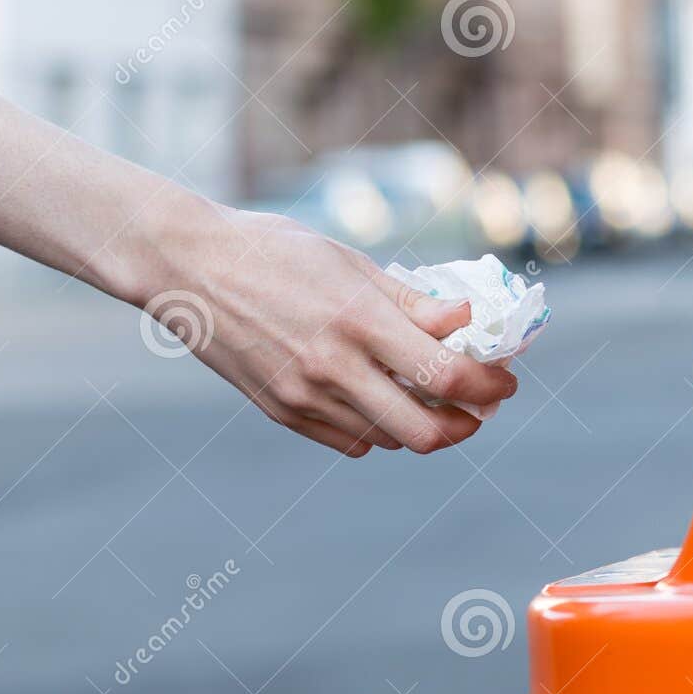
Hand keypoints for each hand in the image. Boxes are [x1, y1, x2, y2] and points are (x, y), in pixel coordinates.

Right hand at [141, 205, 517, 457]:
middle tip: (478, 408)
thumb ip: (411, 303)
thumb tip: (468, 321)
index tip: (505, 382)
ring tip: (434, 399)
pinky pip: (351, 442)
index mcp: (358, 320)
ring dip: (424, 427)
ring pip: (390, 441)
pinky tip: (384, 403)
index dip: (489, 387)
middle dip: (466, 426)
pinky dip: (380, 432)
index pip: (446, 375)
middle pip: (425, 431)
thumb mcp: (351, 263)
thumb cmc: (275, 251)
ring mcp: (304, 396)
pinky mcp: (281, 412)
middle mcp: (333, 366)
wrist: (188, 267)